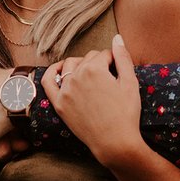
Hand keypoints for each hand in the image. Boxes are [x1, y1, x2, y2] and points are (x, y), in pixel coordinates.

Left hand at [41, 35, 145, 166]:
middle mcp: (77, 76)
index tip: (119, 70)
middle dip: (99, 63)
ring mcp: (66, 91)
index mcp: (95, 69)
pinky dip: (52, 72)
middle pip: (88, 58)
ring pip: (70, 65)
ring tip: (91, 74)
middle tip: (108, 76)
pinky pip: (48, 82)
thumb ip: (123, 57)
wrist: (115, 142)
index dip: (114, 61)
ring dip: (80, 65)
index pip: (104, 54)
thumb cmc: (126, 113)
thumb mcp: (130, 82)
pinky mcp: (59, 104)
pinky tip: (59, 69)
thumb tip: (117, 37)